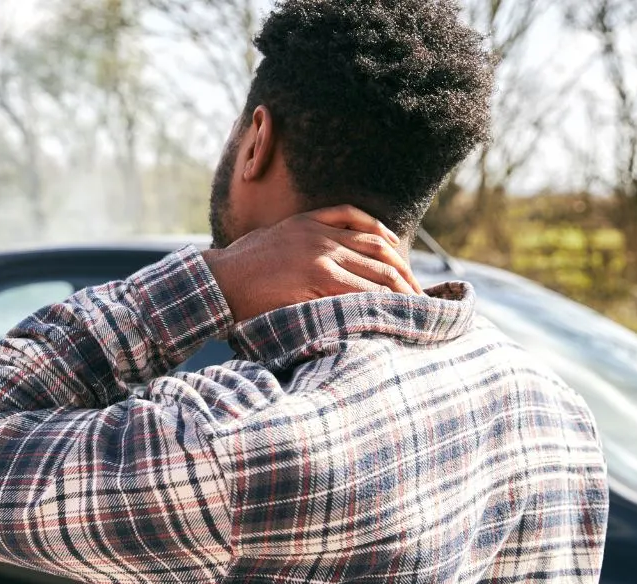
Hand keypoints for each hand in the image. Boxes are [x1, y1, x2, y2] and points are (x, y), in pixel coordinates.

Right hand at [201, 205, 422, 322]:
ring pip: (375, 270)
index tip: (402, 267)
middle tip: (418, 293)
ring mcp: (321, 255)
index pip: (366, 227)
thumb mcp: (271, 240)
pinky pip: (360, 289)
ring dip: (399, 290)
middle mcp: (321, 234)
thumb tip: (318, 261)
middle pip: (379, 249)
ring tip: (415, 307)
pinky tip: (391, 310)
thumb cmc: (238, 268)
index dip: (391, 247)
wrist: (217, 281)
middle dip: (403, 273)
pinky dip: (379, 300)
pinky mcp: (317, 277)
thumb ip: (299, 241)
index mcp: (310, 221)